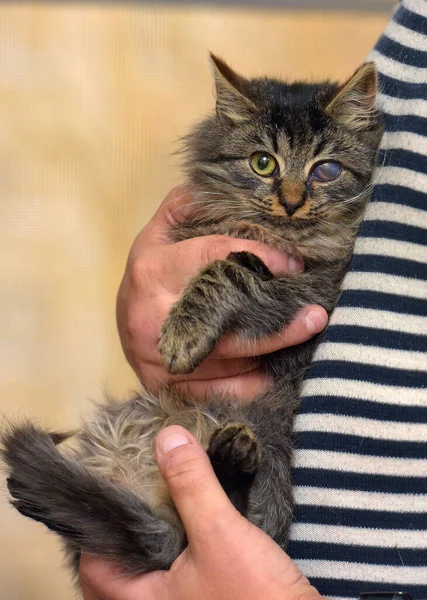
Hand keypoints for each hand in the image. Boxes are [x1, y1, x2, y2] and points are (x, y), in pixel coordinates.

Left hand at [80, 425, 323, 599]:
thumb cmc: (254, 597)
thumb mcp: (219, 533)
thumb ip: (191, 484)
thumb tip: (167, 437)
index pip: (94, 563)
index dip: (100, 522)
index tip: (112, 483)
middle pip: (120, 566)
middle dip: (129, 524)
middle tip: (138, 485)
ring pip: (152, 568)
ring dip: (156, 532)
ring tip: (164, 493)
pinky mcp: (206, 599)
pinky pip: (176, 570)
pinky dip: (178, 542)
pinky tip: (193, 516)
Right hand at [116, 186, 327, 401]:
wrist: (124, 322)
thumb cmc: (148, 274)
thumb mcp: (158, 234)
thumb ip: (184, 209)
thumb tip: (222, 187)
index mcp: (152, 271)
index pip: (212, 260)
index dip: (256, 260)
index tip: (294, 264)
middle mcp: (152, 316)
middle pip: (224, 320)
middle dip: (275, 322)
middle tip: (315, 316)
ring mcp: (157, 356)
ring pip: (225, 359)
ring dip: (270, 352)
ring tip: (306, 339)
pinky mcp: (163, 386)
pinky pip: (215, 391)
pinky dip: (248, 386)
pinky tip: (274, 374)